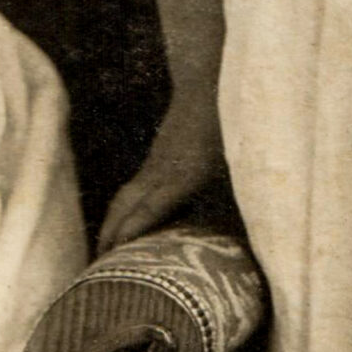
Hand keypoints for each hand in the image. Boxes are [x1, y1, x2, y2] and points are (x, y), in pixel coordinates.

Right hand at [98, 90, 226, 251]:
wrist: (208, 85)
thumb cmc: (231, 128)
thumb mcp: (241, 163)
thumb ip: (239, 197)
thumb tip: (253, 236)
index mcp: (186, 174)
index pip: (152, 206)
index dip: (133, 229)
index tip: (117, 253)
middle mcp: (163, 170)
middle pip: (127, 205)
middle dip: (110, 234)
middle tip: (98, 265)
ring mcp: (155, 164)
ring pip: (125, 196)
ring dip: (112, 223)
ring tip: (104, 250)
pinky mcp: (155, 160)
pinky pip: (132, 189)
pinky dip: (122, 209)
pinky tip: (124, 224)